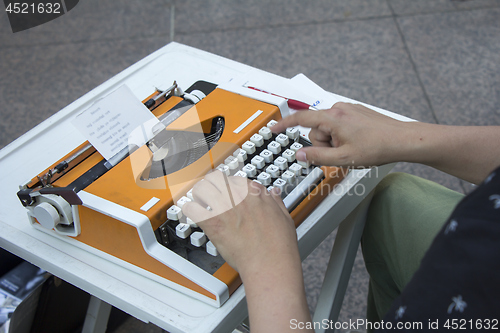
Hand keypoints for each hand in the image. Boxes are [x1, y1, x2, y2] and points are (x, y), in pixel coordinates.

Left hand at [182, 171, 312, 331]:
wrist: (270, 262)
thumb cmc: (278, 245)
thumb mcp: (284, 217)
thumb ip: (275, 202)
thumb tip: (273, 194)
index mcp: (255, 193)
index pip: (236, 179)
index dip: (230, 186)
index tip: (228, 192)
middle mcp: (237, 196)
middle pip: (216, 179)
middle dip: (211, 185)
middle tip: (209, 193)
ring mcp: (224, 207)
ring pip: (202, 189)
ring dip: (199, 194)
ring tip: (199, 200)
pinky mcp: (212, 222)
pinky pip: (192, 209)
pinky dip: (189, 210)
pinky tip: (191, 214)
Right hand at [271, 102, 409, 167]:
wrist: (401, 139)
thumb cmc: (377, 147)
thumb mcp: (343, 158)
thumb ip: (317, 157)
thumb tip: (300, 155)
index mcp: (333, 118)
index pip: (301, 119)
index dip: (284, 124)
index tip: (273, 128)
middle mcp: (339, 109)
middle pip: (316, 129)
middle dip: (324, 144)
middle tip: (340, 153)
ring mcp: (348, 109)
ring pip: (328, 128)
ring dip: (334, 141)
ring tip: (352, 148)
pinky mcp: (356, 112)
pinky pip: (339, 124)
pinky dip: (342, 135)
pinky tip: (357, 142)